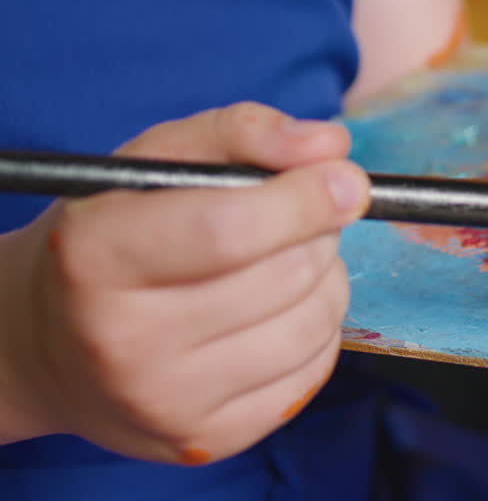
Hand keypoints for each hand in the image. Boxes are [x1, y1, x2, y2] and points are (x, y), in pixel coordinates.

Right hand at [0, 103, 369, 464]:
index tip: (347, 180)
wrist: (57, 346)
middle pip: (285, 274)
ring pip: (312, 323)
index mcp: (96, 255)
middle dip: (316, 232)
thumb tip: (329, 146)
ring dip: (324, 279)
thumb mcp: (158, 161)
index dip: (305, 200)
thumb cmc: (118, 235)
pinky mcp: (209, 438)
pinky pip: (314, 371)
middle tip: (299, 218)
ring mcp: (166, 400)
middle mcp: (122, 339)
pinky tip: (277, 312)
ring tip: (285, 262)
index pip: (230, 230)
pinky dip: (317, 330)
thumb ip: (242, 133)